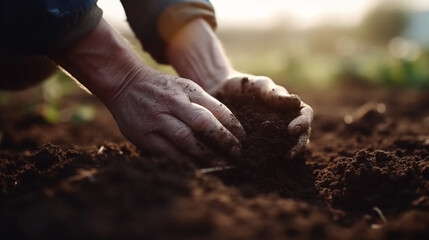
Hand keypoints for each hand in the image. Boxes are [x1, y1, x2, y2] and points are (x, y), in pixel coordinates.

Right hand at [105, 70, 245, 161]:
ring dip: (207, 155)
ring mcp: (157, 119)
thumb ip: (203, 103)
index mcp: (188, 90)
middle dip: (225, 142)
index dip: (234, 127)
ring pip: (186, 139)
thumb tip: (227, 126)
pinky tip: (196, 167)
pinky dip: (183, 160)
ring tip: (221, 164)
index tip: (243, 139)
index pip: (217, 109)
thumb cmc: (161, 88)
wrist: (125, 82)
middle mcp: (174, 103)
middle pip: (205, 124)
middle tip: (238, 155)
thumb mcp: (184, 86)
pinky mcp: (144, 134)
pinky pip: (167, 151)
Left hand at [209, 74, 312, 158]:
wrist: (219, 92)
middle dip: (298, 146)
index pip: (305, 115)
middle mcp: (284, 123)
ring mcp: (272, 136)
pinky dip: (269, 161)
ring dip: (288, 155)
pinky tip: (262, 165)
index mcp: (288, 107)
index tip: (292, 129)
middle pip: (301, 136)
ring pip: (287, 148)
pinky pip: (267, 155)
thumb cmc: (242, 85)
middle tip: (289, 154)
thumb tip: (296, 102)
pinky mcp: (258, 146)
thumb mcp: (258, 85)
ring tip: (280, 161)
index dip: (303, 123)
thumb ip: (274, 93)